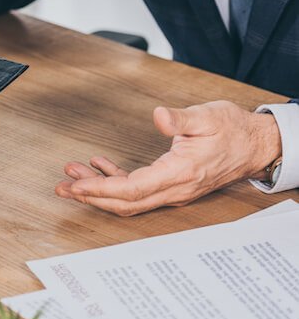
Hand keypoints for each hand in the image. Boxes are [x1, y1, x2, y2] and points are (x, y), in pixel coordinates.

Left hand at [55, 101, 282, 215]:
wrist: (256, 145)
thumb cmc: (234, 130)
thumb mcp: (207, 117)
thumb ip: (180, 119)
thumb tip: (159, 116)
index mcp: (180, 173)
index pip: (131, 188)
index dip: (100, 188)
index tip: (76, 184)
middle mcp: (174, 188)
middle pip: (124, 202)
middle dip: (90, 196)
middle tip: (62, 187)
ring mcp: (173, 190)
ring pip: (129, 199)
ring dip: (98, 189)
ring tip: (72, 175)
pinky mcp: (171, 184)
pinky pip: (138, 190)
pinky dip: (114, 180)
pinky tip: (98, 166)